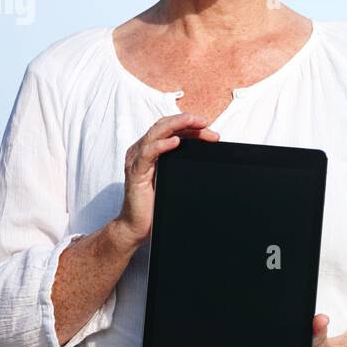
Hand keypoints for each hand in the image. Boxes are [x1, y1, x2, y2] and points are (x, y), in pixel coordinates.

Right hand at [112, 113, 218, 247]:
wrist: (137, 225)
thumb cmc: (154, 202)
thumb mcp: (173, 177)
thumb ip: (182, 163)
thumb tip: (208, 154)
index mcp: (150, 149)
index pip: (171, 129)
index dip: (191, 127)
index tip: (211, 133)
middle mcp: (142, 150)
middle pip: (164, 126)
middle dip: (186, 121)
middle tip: (205, 122)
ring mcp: (137, 160)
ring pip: (155, 133)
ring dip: (176, 125)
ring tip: (193, 122)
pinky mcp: (135, 173)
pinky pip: (147, 154)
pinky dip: (161, 145)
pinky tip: (175, 142)